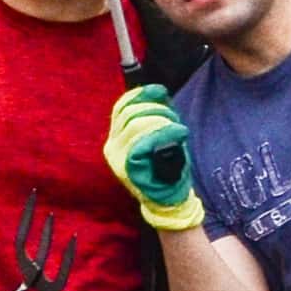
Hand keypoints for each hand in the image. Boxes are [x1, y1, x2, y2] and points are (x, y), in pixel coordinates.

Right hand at [103, 82, 200, 232]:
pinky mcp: (127, 168)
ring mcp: (118, 158)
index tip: (160, 90)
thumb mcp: (156, 138)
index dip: (141, 95)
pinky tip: (179, 134)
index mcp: (116, 137)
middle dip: (158, 110)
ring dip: (163, 121)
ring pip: (138, 124)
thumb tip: (156, 92)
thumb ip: (152, 117)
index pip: (121, 107)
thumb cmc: (166, 167)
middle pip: (131, 113)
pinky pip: (143, 142)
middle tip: (175, 119)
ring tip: (178, 129)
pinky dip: (165, 133)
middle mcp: (112, 146)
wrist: (167, 200)